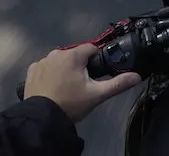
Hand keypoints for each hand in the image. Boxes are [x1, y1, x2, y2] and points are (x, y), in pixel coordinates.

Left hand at [24, 44, 141, 122]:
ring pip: (60, 61)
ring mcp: (42, 61)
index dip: (97, 59)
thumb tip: (137, 76)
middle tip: (82, 85)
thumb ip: (118, 84)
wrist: (41, 119)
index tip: (97, 74)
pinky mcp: (32, 71)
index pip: (92, 49)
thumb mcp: (97, 95)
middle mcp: (57, 53)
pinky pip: (46, 68)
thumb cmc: (71, 103)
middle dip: (81, 66)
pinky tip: (52, 87)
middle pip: (75, 55)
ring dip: (65, 69)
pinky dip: (50, 74)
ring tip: (67, 88)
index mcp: (73, 55)